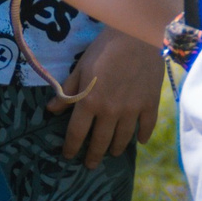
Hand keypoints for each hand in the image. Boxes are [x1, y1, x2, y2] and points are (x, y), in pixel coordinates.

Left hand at [44, 27, 164, 167]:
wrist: (137, 35)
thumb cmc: (105, 48)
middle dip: (93, 155)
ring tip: (113, 153)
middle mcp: (110, 112)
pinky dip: (142, 136)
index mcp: (90, 102)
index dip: (71, 147)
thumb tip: (51, 109)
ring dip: (116, 149)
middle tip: (91, 165)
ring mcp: (132, 110)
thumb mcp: (81, 67)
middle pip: (100, 141)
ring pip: (123, 138)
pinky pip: (146, 127)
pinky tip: (139, 140)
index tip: (68, 156)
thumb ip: (68, 90)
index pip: (77, 133)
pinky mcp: (150, 105)